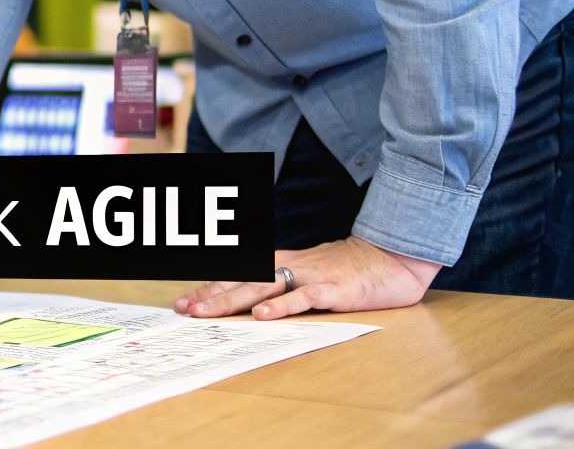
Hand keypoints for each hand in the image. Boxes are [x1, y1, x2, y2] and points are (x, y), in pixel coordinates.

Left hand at [174, 236, 440, 319]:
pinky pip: (302, 298)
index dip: (209, 289)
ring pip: (262, 288)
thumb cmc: (346, 269)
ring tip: (205, 312)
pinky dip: (281, 306)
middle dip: (209, 296)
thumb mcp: (306, 273)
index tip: (183, 301)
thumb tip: (251, 302)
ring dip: (230, 300)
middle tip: (183, 309)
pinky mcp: (331, 290)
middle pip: (241, 282)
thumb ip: (281, 285)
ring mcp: (309, 277)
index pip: (237, 276)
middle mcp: (288, 267)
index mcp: (279, 264)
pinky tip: (262, 316)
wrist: (389, 257)